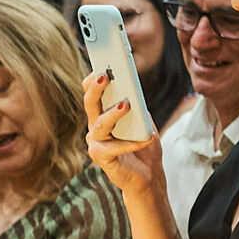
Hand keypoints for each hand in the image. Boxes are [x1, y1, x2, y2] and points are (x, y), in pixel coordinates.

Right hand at [81, 71, 163, 198]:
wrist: (147, 175)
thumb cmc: (144, 147)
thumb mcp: (143, 122)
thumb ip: (137, 108)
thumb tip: (133, 93)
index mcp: (102, 115)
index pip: (92, 94)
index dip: (93, 80)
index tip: (100, 64)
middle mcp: (95, 127)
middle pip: (90, 104)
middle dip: (96, 89)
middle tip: (105, 76)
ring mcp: (96, 143)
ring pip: (99, 125)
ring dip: (112, 115)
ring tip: (126, 105)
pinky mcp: (102, 158)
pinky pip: (115, 147)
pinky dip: (132, 143)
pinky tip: (148, 139)